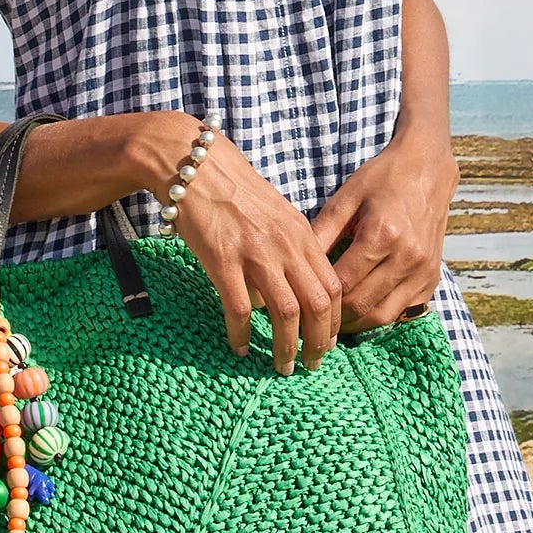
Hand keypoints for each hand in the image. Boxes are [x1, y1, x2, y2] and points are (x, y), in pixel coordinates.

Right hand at [131, 112, 341, 374]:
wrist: (197, 166)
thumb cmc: (236, 190)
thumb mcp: (277, 214)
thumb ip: (292, 248)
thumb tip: (294, 288)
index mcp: (302, 234)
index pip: (333, 285)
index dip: (335, 320)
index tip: (328, 342)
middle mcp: (286, 246)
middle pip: (318, 305)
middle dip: (318, 342)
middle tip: (311, 365)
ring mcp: (256, 254)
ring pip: (286, 313)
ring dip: (287, 347)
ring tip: (282, 366)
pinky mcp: (223, 260)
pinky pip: (239, 309)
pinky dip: (242, 334)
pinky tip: (240, 347)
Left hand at [309, 132, 457, 334]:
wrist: (427, 169)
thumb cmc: (382, 179)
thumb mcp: (346, 198)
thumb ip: (321, 232)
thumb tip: (295, 265)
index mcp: (382, 235)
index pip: (342, 283)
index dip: (318, 298)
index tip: (299, 303)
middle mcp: (407, 257)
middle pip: (361, 305)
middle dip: (333, 318)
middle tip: (310, 320)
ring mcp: (423, 272)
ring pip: (382, 316)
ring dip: (355, 324)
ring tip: (331, 322)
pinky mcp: (432, 279)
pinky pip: (401, 311)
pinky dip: (378, 316)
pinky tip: (359, 310)